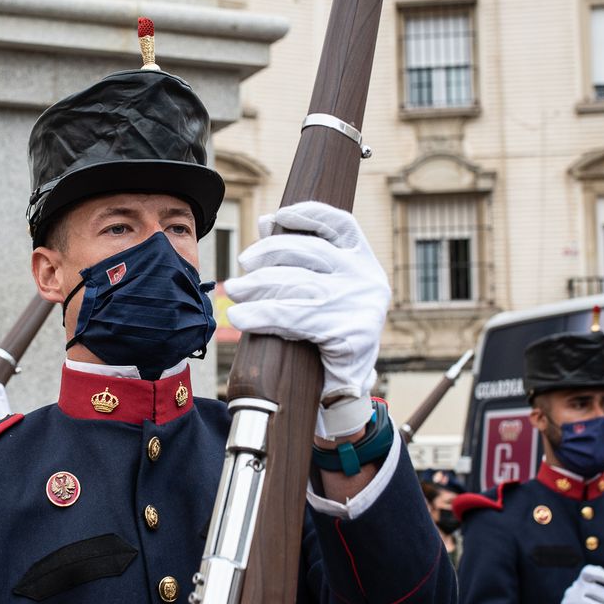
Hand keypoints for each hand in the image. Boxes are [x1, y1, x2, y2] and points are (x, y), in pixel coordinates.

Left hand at [225, 202, 389, 436]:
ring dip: (259, 288)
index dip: (307, 214)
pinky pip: (295, 318)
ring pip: (299, 285)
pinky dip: (263, 316)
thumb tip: (266, 222)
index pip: (340, 224)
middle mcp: (368, 280)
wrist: (343, 388)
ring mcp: (362, 307)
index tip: (275, 217)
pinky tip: (243, 318)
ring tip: (236, 294)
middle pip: (310, 253)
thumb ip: (298, 257)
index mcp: (364, 262)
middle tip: (241, 271)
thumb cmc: (326, 332)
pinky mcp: (350, 335)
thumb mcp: (319, 289)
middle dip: (268, 256)